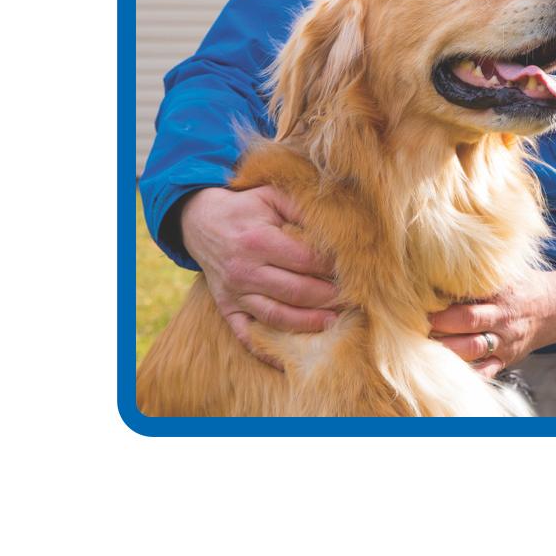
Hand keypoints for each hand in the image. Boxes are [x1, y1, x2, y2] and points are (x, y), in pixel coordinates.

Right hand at [179, 185, 339, 365]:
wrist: (200, 222)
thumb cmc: (246, 207)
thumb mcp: (272, 196)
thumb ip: (302, 209)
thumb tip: (336, 225)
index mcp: (258, 241)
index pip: (306, 260)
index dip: (332, 267)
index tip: (355, 269)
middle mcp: (244, 271)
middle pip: (297, 291)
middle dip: (329, 297)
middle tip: (354, 299)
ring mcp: (234, 294)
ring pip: (277, 316)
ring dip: (309, 323)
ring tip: (335, 322)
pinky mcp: (226, 309)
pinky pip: (247, 336)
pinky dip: (268, 350)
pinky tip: (292, 359)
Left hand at [428, 268, 555, 377]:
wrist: (554, 308)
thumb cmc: (521, 286)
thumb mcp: (506, 272)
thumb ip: (479, 270)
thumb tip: (440, 260)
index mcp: (501, 292)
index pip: (472, 293)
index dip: (446, 299)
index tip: (423, 301)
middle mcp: (503, 316)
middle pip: (469, 321)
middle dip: (441, 324)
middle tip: (419, 322)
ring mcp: (505, 341)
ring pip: (474, 349)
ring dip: (447, 349)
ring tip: (425, 345)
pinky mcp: (507, 359)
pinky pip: (487, 372)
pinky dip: (469, 375)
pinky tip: (449, 372)